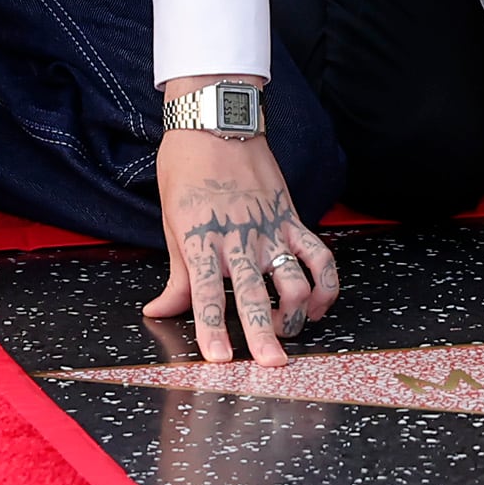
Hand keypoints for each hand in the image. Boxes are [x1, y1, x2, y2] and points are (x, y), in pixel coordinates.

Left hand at [140, 110, 338, 368]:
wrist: (216, 120)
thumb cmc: (185, 168)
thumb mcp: (171, 221)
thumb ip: (176, 274)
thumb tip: (159, 311)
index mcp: (201, 237)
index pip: (207, 292)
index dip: (212, 328)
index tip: (219, 359)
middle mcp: (238, 236)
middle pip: (255, 293)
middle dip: (264, 333)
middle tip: (273, 364)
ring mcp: (270, 226)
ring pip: (294, 277)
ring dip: (297, 312)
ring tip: (291, 331)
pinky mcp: (292, 216)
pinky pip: (318, 253)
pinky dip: (325, 282)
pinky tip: (319, 304)